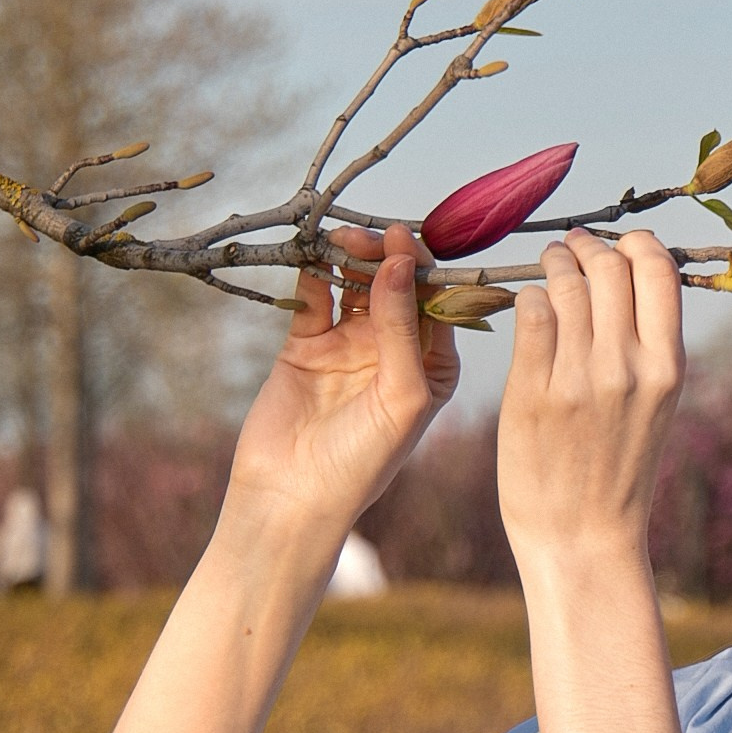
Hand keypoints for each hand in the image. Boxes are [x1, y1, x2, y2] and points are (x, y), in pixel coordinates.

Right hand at [224, 225, 456, 555]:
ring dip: (353, 259)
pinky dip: (313, 273)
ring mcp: (350, 344)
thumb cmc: (363, 460)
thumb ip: (402, 328)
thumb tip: (401, 264)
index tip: (410, 241)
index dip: (427, 269)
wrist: (293, 496)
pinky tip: (313, 253)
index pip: (438, 303)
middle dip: (389, 257)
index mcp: (433, 365)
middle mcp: (395, 350)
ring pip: (357, 285)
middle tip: (373, 236)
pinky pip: (314, 297)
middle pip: (397, 286)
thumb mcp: (401, 394)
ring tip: (344, 239)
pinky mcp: (307, 344)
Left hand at [498, 230, 684, 573]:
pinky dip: (527, 300)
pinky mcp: (532, 392)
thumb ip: (648, 344)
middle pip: (609, 266)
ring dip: (552, 265)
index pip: (658, 269)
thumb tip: (630, 273)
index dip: (634, 243)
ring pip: (564, 284)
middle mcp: (628, 367)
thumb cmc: (617, 468)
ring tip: (547, 269)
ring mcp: (579, 379)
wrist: (582, 535)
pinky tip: (528, 309)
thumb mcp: (655, 404)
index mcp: (668, 367)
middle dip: (586, 248)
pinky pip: (529, 315)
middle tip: (570, 250)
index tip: (615, 246)